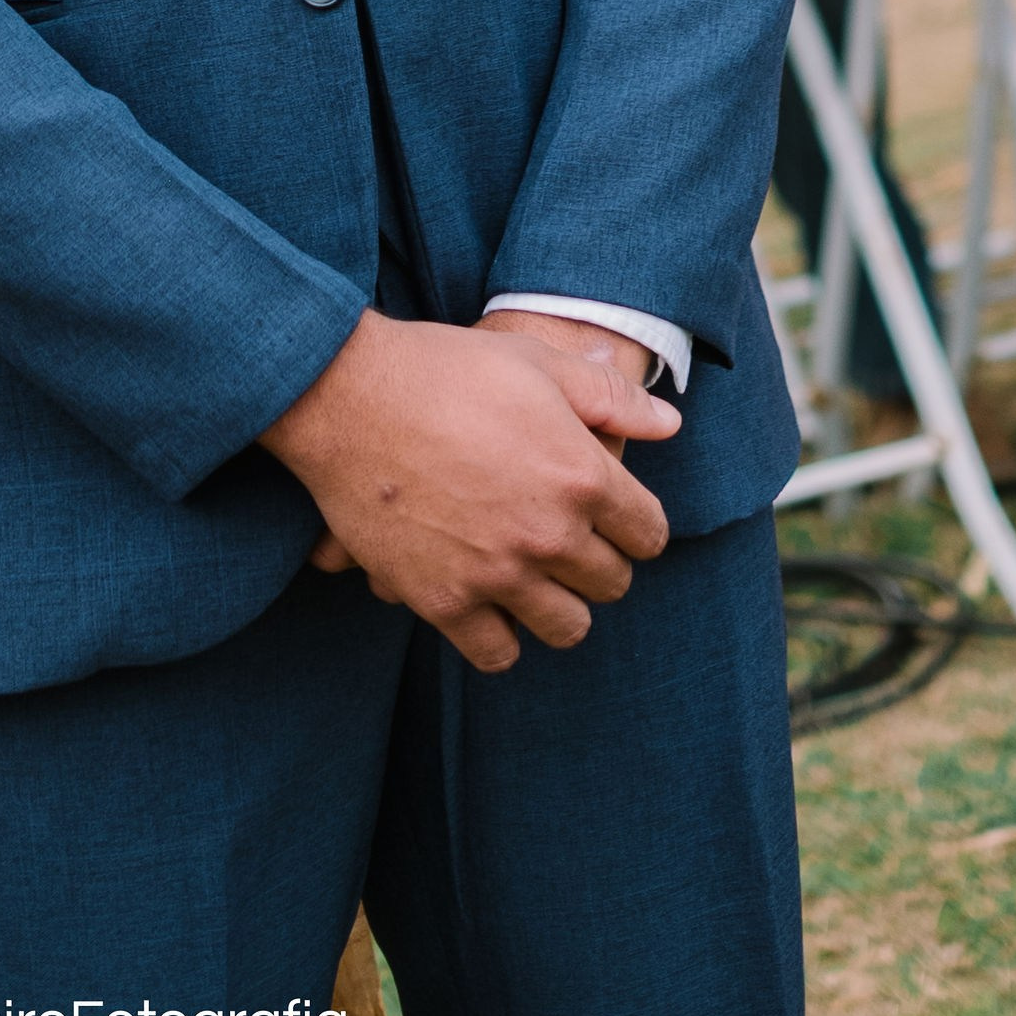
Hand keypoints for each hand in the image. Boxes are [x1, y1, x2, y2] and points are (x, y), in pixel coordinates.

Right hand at [258, 309, 677, 675]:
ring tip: (532, 576)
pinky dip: (499, 635)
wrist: (346, 394)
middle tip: (566, 540)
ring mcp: (497, 574)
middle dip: (597, 562)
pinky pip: (497, 653)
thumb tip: (669, 427)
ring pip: (566, 628)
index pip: (648, 534)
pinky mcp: (444, 601)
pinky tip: (487, 601)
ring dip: (558, 605)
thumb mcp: (534, 362)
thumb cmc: (444, 368)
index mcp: (583, 475)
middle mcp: (550, 533)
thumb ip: (609, 398)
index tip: (612, 517)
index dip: (634, 524)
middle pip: (612, 584)